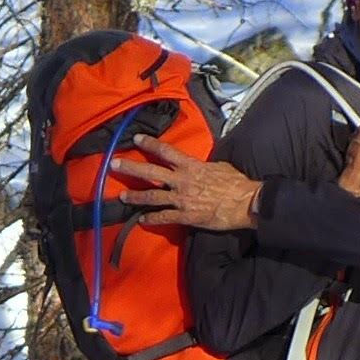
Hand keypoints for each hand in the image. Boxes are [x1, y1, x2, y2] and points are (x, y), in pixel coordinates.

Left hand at [111, 136, 262, 232]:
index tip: (135, 139)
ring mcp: (181, 199)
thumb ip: (203, 165)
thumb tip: (198, 164)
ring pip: (152, 197)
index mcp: (190, 165)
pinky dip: (151, 219)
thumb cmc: (235, 182)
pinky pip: (163, 218)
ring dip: (135, 197)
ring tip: (122, 196)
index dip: (148, 144)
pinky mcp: (185, 216)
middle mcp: (181, 181)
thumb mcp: (219, 166)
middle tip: (113, 164)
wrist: (245, 203)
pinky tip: (141, 220)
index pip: (165, 151)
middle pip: (150, 173)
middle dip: (130, 168)